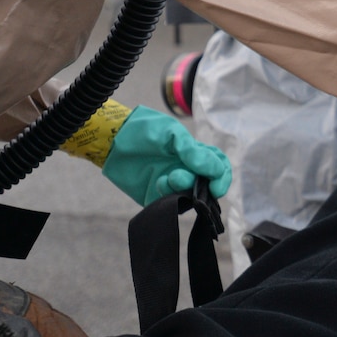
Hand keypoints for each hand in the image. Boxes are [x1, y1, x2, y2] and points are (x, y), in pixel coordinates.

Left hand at [102, 106, 231, 206]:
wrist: (114, 140)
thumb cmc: (146, 131)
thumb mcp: (174, 133)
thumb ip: (193, 152)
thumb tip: (215, 170)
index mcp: (195, 154)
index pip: (219, 168)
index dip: (222, 178)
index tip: (216, 187)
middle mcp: (188, 170)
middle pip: (206, 186)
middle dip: (198, 185)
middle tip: (179, 175)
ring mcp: (173, 184)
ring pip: (189, 198)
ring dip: (182, 189)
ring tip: (167, 178)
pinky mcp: (157, 197)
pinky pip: (171, 205)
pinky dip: (168, 195)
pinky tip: (158, 183)